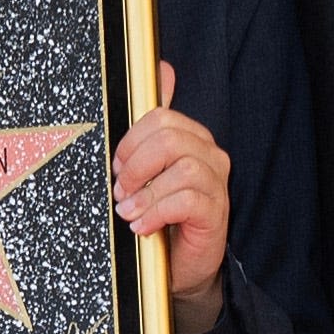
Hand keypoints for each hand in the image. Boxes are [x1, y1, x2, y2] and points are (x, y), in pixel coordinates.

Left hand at [113, 64, 229, 310]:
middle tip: (121, 191)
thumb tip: (163, 68)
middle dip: (136, 165)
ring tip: (129, 211)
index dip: (131, 142)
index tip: (117, 168)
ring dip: (146, 192)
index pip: (161, 118)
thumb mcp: (148, 170)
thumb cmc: (160, 215)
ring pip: (182, 168)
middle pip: (171, 138)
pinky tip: (142, 226)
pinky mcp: (215, 214)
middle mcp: (209, 156)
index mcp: (191, 139)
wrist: (177, 265)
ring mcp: (216, 184)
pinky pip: (187, 199)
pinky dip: (158, 212)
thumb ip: (150, 128)